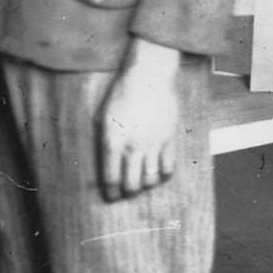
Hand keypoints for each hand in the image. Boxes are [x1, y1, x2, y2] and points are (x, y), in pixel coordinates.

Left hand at [92, 40, 184, 200]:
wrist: (148, 76)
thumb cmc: (121, 93)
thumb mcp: (103, 116)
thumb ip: (104, 141)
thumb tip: (106, 162)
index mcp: (113, 141)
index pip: (111, 178)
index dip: (111, 192)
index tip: (112, 197)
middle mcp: (133, 147)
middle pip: (131, 184)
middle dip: (127, 192)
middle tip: (127, 191)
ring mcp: (153, 144)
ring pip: (150, 180)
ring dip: (145, 185)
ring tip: (142, 181)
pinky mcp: (169, 139)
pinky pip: (168, 168)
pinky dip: (163, 175)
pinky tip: (158, 171)